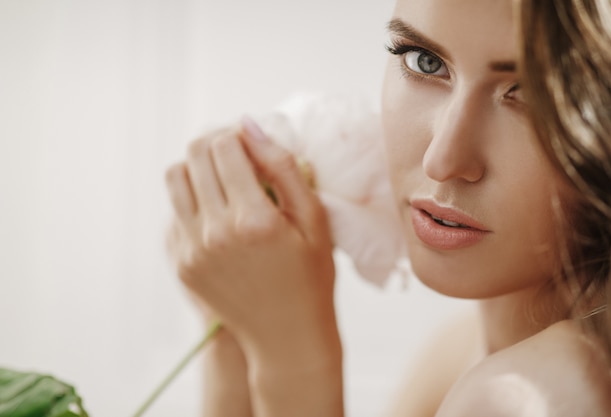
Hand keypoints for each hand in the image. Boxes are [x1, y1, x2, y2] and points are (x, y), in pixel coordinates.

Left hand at [165, 119, 338, 368]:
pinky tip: (219, 210)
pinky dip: (193, 198)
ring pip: (175, 178)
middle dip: (216, 142)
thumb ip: (283, 167)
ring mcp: (192, 250)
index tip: (253, 141)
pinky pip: (175, 211)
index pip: (225, 146)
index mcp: (253, 219)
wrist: (287, 335)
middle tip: (237, 152)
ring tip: (224, 178)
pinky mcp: (182, 263)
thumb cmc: (311, 276)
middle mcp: (215, 232)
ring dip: (198, 167)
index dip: (238, 133)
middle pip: (194, 155)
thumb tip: (250, 124)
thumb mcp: (314, 219)